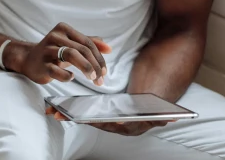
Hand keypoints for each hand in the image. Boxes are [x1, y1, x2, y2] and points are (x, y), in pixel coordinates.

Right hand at [8, 22, 111, 84]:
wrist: (28, 59)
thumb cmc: (53, 52)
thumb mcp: (71, 45)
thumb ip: (89, 44)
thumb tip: (109, 48)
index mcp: (64, 29)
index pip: (87, 43)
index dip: (99, 58)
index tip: (104, 72)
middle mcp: (55, 36)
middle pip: (82, 49)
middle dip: (95, 65)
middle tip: (100, 79)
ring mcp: (47, 50)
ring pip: (71, 55)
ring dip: (86, 68)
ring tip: (93, 78)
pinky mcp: (41, 64)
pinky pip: (57, 70)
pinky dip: (67, 75)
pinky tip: (71, 77)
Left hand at [44, 107, 173, 135]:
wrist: (151, 97)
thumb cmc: (152, 101)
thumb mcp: (158, 109)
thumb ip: (162, 115)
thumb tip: (171, 118)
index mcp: (130, 125)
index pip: (114, 125)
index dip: (100, 122)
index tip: (87, 119)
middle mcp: (117, 127)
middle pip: (95, 123)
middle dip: (76, 119)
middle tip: (59, 115)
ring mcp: (108, 123)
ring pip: (86, 120)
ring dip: (69, 116)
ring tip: (52, 112)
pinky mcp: (100, 116)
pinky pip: (85, 115)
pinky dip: (71, 113)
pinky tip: (56, 110)